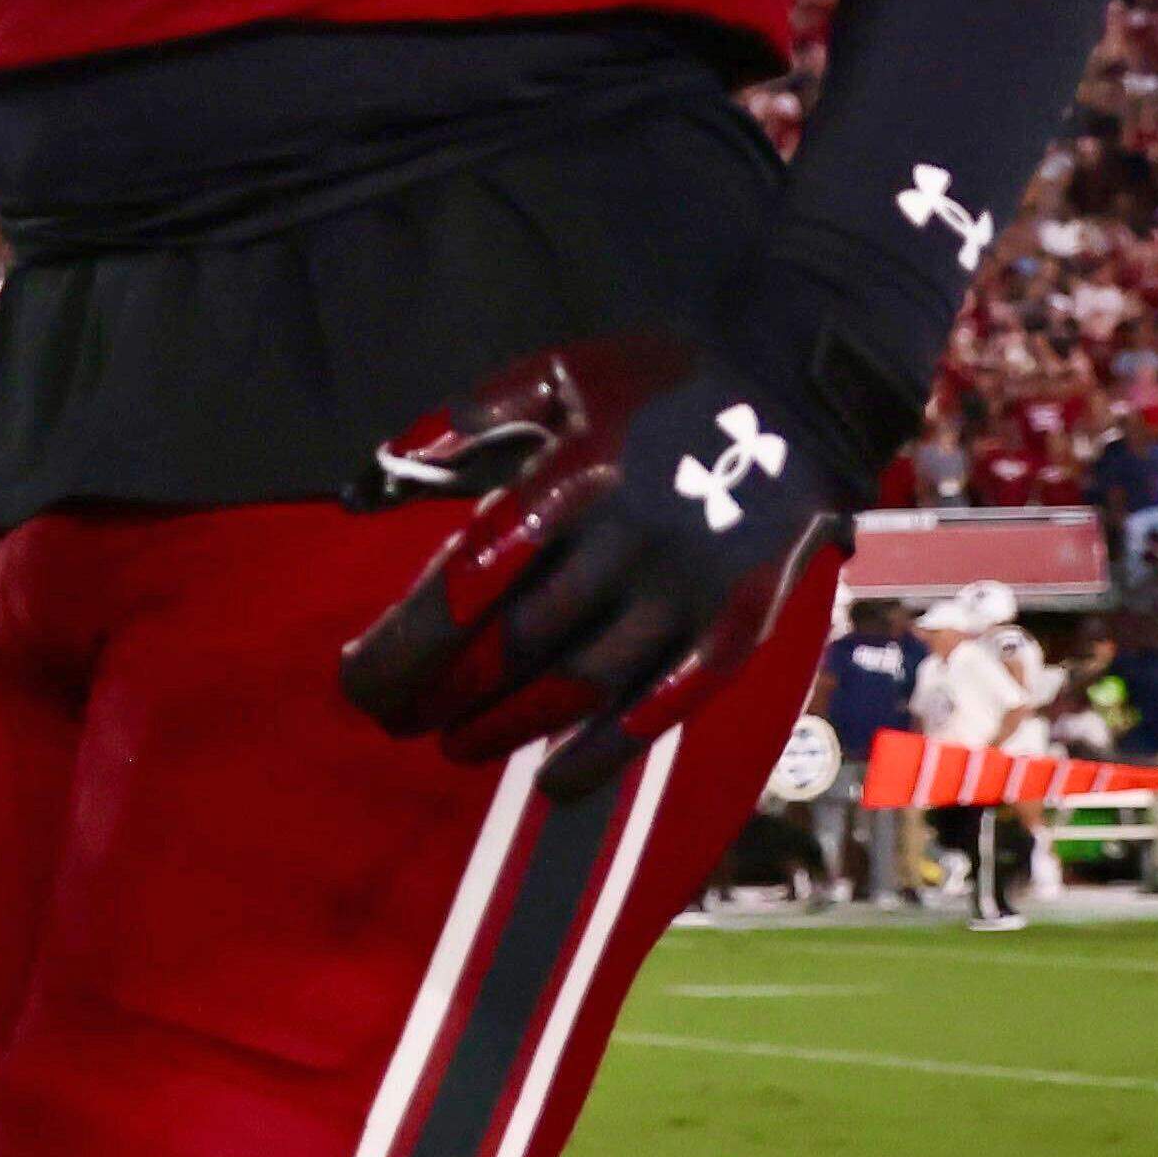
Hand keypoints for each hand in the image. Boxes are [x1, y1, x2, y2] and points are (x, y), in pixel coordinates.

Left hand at [334, 335, 850, 788]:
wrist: (800, 389)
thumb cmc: (658, 383)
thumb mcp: (558, 372)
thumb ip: (466, 417)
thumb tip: (375, 475)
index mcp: (575, 474)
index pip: (469, 582)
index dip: (408, 641)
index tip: (357, 676)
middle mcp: (630, 538)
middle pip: (515, 641)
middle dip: (442, 692)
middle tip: (395, 718)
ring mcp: (688, 587)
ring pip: (581, 683)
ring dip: (507, 726)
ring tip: (455, 744)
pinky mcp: (737, 624)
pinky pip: (667, 705)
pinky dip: (607, 753)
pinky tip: (554, 784)